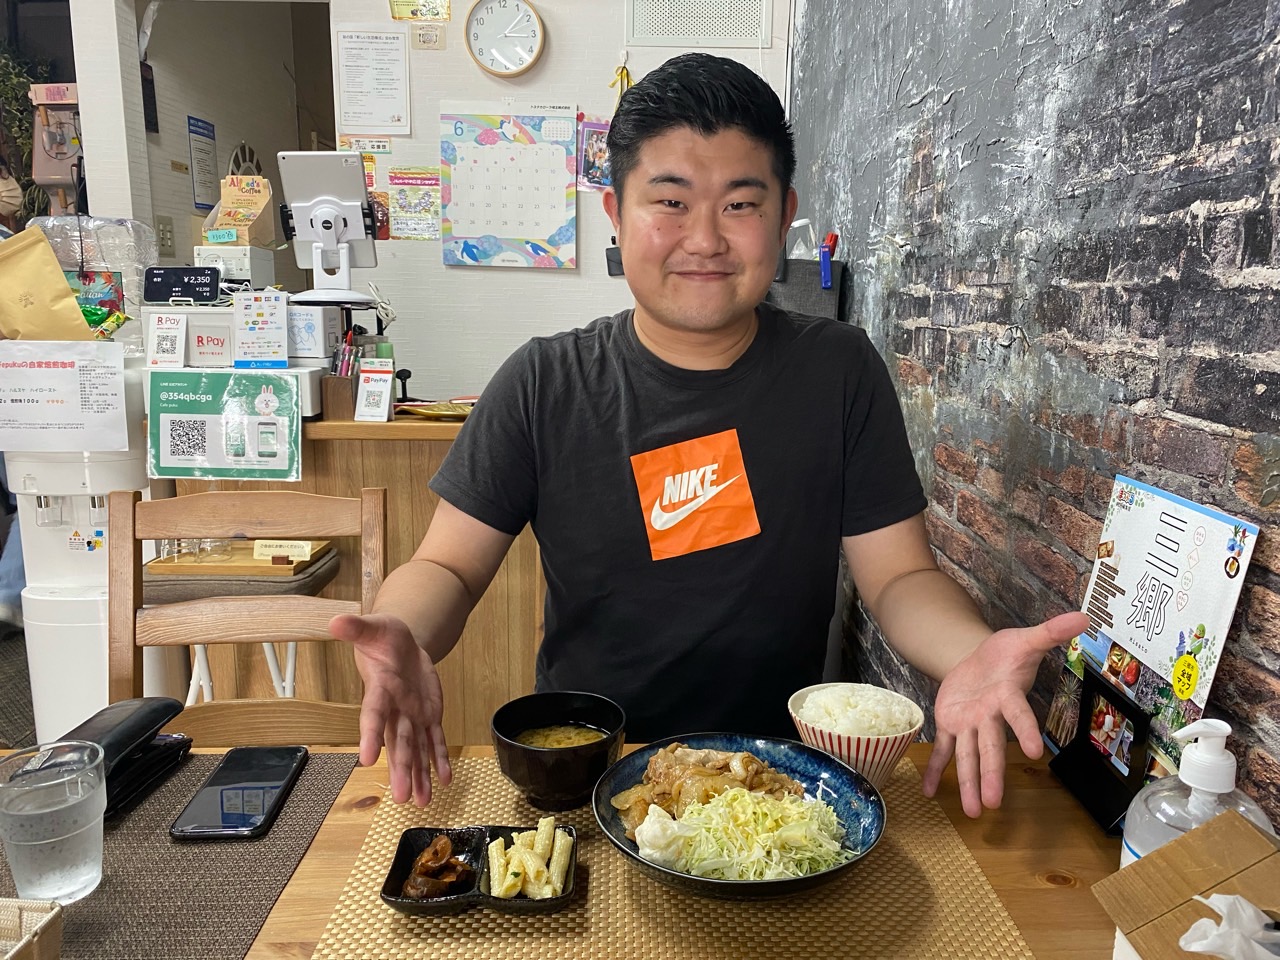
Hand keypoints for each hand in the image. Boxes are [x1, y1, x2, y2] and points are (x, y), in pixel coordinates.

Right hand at [330, 613, 452, 805]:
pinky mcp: (428, 716)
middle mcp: (395, 710)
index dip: (369, 736)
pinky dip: (440, 759)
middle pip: (397, 743)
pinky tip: (444, 780)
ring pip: (416, 749)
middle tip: (400, 798)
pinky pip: (435, 740)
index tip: (367, 760)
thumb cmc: (383, 636)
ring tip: (422, 802)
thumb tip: (335, 621)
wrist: (401, 644)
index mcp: (380, 690)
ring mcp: (412, 716)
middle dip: (400, 769)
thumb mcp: (374, 627)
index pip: (373, 715)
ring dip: (419, 774)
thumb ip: (357, 628)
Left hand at [922, 610, 1088, 817]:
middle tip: (993, 804)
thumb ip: (1050, 632)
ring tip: (972, 812)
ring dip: (968, 783)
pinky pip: (941, 749)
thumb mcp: (1024, 639)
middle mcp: (989, 717)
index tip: (1035, 753)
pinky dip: (934, 768)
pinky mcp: (950, 725)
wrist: (979, 658)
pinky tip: (927, 791)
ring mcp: (970, 724)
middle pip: (991, 748)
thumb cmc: (1006, 653)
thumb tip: (1084, 616)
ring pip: (968, 756)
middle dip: (992, 775)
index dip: (1026, 731)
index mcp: (1007, 697)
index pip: (1018, 716)